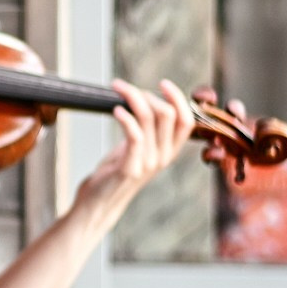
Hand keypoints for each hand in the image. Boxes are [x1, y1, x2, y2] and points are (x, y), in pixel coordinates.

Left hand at [78, 78, 195, 211]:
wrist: (99, 203)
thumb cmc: (115, 173)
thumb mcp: (136, 149)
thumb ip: (146, 130)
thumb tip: (144, 100)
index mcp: (169, 151)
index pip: (187, 121)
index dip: (178, 99)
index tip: (162, 84)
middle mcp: (163, 157)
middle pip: (168, 114)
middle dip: (146, 94)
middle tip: (125, 89)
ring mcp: (148, 163)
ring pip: (149, 118)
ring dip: (131, 98)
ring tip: (116, 91)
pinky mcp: (130, 168)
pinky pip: (135, 135)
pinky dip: (125, 117)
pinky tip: (115, 110)